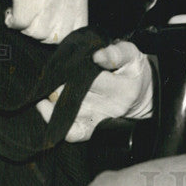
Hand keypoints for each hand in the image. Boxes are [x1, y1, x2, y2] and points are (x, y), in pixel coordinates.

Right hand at [0, 0, 87, 44]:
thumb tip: (56, 23)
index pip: (77, 29)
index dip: (59, 31)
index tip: (44, 21)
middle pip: (56, 36)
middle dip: (39, 30)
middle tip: (28, 14)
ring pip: (38, 33)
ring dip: (24, 25)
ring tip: (18, 7)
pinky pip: (20, 24)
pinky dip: (11, 20)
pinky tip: (10, 7)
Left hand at [35, 41, 152, 142]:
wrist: (141, 97)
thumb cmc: (133, 72)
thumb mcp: (132, 56)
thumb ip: (117, 53)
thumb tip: (97, 56)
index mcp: (123, 88)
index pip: (93, 78)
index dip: (76, 67)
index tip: (71, 60)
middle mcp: (111, 107)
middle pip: (76, 94)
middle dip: (61, 81)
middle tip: (57, 72)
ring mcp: (99, 120)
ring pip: (68, 111)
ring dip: (54, 97)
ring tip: (50, 85)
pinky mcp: (91, 130)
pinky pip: (70, 132)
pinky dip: (53, 120)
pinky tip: (44, 106)